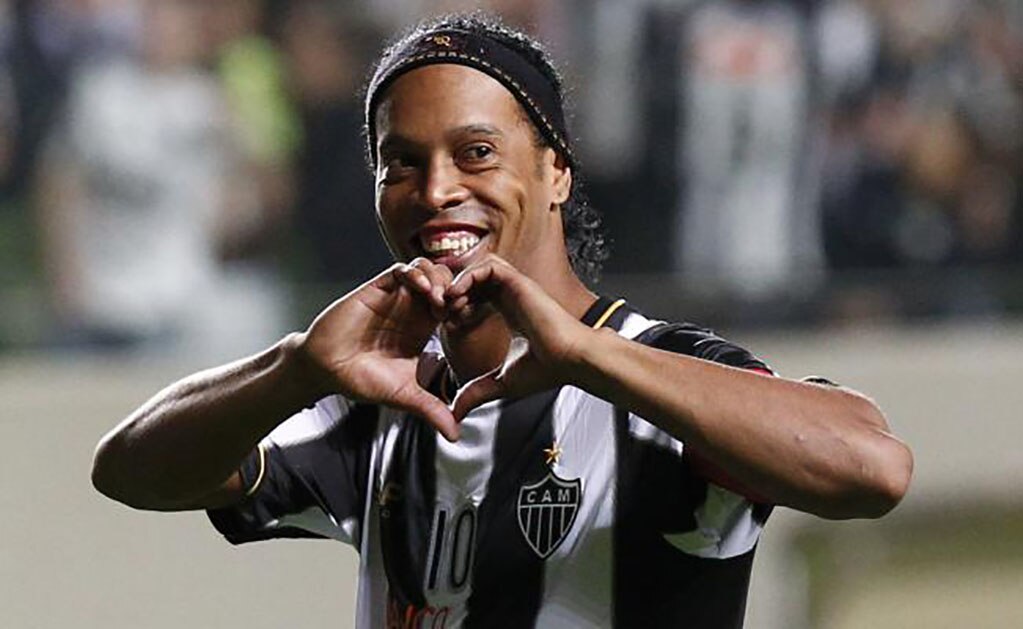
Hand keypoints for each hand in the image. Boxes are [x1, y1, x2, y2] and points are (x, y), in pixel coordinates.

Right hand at [298, 258, 459, 439]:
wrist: (325, 370)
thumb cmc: (362, 380)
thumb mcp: (404, 395)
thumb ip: (431, 409)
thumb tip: (456, 435)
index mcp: (423, 328)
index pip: (454, 306)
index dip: (466, 309)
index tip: (469, 321)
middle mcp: (412, 309)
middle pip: (446, 282)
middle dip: (457, 289)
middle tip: (458, 307)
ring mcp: (395, 297)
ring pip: (426, 270)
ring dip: (439, 278)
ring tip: (441, 299)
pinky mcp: (376, 289)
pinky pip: (401, 269)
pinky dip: (416, 274)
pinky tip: (423, 290)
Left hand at [445, 255, 592, 420]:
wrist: (571, 362)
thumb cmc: (546, 371)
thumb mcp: (500, 382)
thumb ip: (476, 392)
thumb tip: (455, 414)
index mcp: (509, 312)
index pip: (476, 296)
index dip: (456, 307)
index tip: (447, 326)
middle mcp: (511, 296)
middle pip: (473, 279)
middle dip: (452, 292)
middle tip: (438, 312)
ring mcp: (516, 287)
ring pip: (478, 268)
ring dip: (457, 282)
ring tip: (446, 303)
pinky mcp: (520, 282)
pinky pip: (487, 266)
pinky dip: (468, 277)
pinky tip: (457, 296)